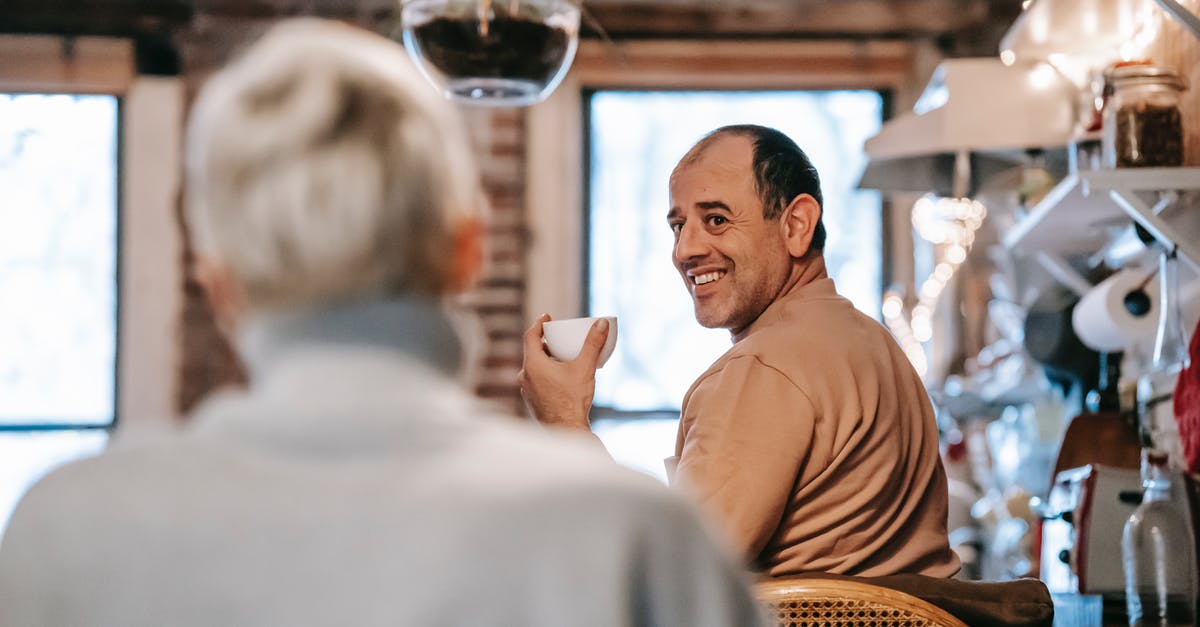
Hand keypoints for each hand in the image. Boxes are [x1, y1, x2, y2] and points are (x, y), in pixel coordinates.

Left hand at [518, 314, 608, 431]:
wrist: (567, 430)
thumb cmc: (573, 400)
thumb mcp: (585, 368)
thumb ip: (593, 344)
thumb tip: (601, 323)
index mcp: (532, 365)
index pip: (530, 336)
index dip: (538, 324)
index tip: (547, 317)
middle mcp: (525, 376)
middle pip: (533, 351)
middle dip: (546, 342)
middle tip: (559, 337)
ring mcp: (526, 390)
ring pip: (534, 367)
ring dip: (547, 359)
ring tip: (563, 357)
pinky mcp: (532, 401)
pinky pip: (536, 380)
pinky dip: (546, 373)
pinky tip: (561, 377)